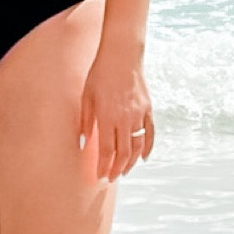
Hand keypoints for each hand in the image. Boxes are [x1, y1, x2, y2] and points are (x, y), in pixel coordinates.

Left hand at [81, 44, 153, 181]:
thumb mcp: (87, 96)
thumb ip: (86, 121)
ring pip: (137, 146)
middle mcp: (125, 119)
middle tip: (111, 178)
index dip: (104, 166)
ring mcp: (139, 114)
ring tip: (124, 171)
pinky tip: (143, 157)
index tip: (100, 176)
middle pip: (123, 153)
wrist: (122, 55)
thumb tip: (84, 142)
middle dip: (117, 169)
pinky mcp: (148, 109)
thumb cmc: (100, 73)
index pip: (107, 150)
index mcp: (107, 116)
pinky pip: (150, 133)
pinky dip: (147, 147)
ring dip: (131, 161)